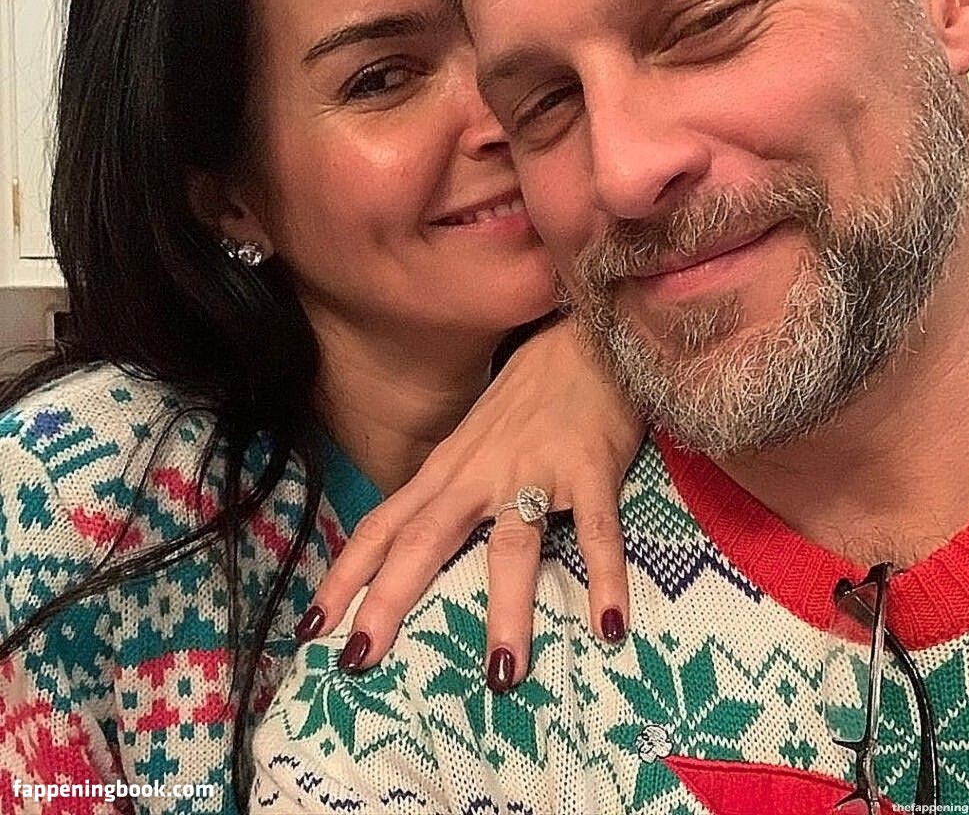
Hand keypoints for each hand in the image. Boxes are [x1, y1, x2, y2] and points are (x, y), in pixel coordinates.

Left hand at [298, 319, 642, 688]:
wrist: (584, 341)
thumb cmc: (529, 398)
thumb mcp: (474, 442)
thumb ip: (450, 491)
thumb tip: (419, 550)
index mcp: (448, 470)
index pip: (384, 526)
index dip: (346, 575)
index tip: (311, 628)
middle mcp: (479, 473)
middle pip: (423, 540)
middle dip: (387, 600)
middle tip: (358, 661)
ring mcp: (534, 470)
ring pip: (511, 547)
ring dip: (506, 612)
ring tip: (502, 677)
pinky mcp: (589, 468)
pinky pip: (596, 531)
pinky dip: (603, 578)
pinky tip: (608, 626)